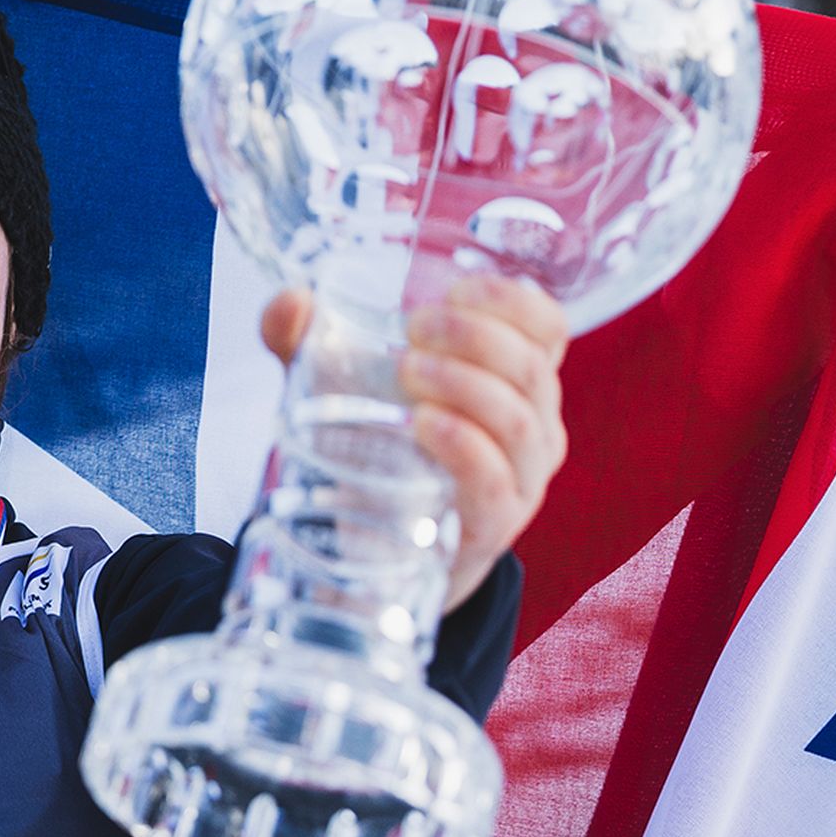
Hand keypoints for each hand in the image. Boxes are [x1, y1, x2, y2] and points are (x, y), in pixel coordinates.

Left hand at [259, 276, 570, 610]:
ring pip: (517, 420)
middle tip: (414, 328)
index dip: (512, 300)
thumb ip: (309, 342)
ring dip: (464, 384)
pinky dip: (463, 445)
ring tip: (408, 369)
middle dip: (474, 336)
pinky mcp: (494, 523)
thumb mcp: (345, 387)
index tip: (455, 288)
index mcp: (514, 380)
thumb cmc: (378, 449)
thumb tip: (289, 304)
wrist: (382, 548)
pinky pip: (494, 480)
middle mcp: (533, 424)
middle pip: (530, 367)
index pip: (546, 327)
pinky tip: (423, 424)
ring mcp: (521, 478)